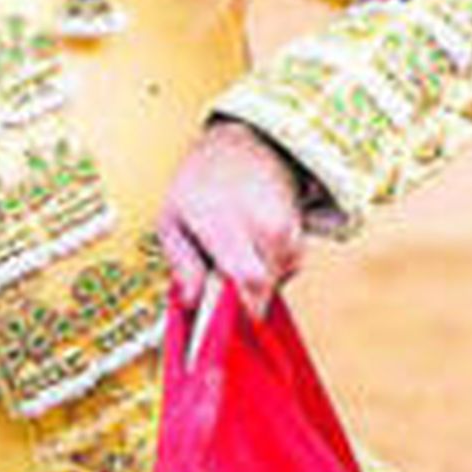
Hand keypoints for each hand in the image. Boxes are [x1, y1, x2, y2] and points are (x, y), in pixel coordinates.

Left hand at [158, 121, 306, 316]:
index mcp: (228, 223)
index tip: (222, 327)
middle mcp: (265, 226)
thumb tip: (190, 300)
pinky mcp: (299, 235)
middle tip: (217, 294)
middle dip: (238, 303)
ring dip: (252, 285)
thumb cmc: (203, 180)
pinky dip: (267, 270)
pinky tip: (250, 251)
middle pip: (262, 291)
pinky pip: (286, 269)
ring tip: (230, 257)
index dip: (237, 312)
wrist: (247, 144)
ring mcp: (287, 230)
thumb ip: (181, 263)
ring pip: (275, 283)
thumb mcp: (172, 219)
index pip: (246, 280)